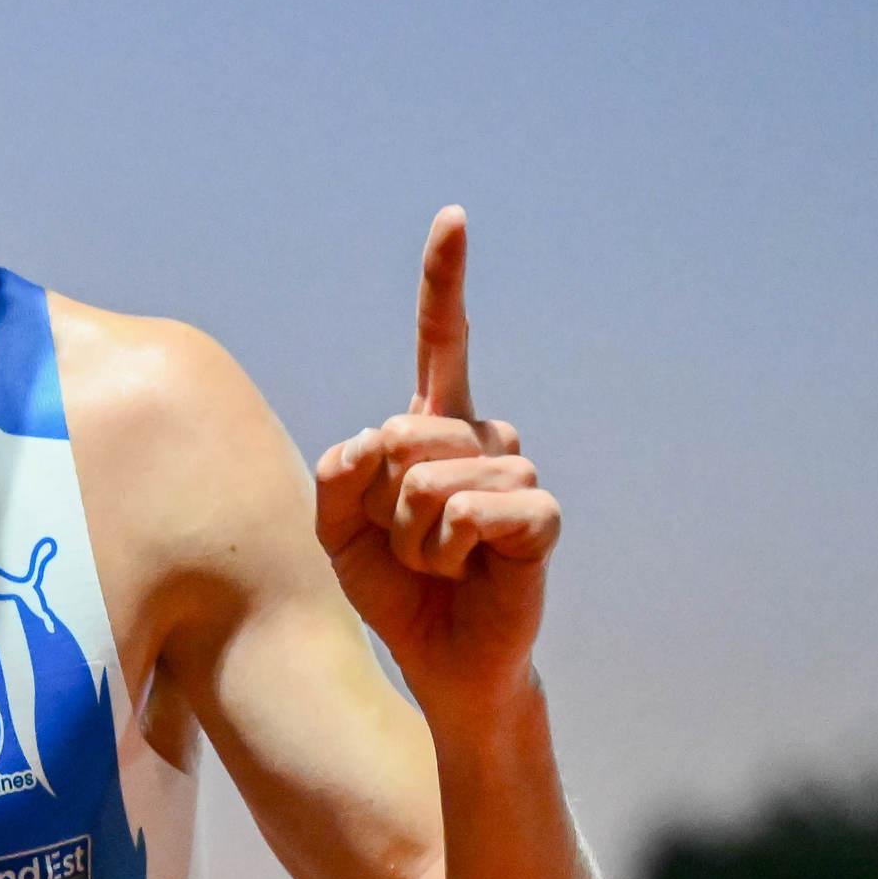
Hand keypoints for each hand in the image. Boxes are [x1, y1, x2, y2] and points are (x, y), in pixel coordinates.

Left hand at [311, 205, 559, 720]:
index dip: (445, 282)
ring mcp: (516, 470)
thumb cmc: (395, 590)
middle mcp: (482, 436)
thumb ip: (339, 477)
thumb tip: (377, 437)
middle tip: (408, 546)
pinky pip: (467, 511)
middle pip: (400, 434)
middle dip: (380, 504)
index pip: (441, 342)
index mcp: (434, 428)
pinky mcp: (538, 514)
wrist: (440, 659)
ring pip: (426, 481)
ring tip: (439, 565)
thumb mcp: (338, 532)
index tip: (453, 219)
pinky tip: (468, 572)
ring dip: (413, 540)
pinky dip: (448, 551)